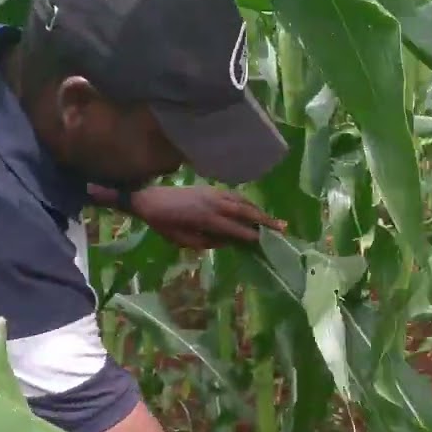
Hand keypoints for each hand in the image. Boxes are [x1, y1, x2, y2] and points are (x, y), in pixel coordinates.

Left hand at [129, 185, 284, 248]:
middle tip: (282, 228)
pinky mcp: (210, 188)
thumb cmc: (163, 224)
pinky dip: (246, 201)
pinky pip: (234, 195)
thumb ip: (205, 242)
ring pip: (241, 201)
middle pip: (244, 211)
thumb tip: (226, 242)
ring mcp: (213, 193)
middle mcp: (213, 203)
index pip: (234, 228)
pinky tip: (252, 207)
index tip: (264, 241)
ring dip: (258, 210)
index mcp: (205, 218)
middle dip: (264, 220)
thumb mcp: (181, 240)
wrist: (149, 199)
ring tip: (273, 219)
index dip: (250, 234)